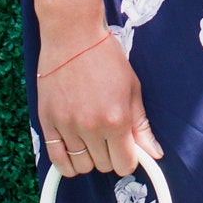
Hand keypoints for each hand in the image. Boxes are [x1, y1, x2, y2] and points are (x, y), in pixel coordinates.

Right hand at [37, 27, 161, 178]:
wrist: (72, 36)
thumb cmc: (106, 58)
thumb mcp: (132, 89)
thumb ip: (141, 126)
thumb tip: (154, 154)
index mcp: (116, 119)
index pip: (125, 164)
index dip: (129, 159)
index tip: (127, 150)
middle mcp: (91, 127)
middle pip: (104, 166)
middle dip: (110, 155)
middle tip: (109, 136)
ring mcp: (66, 126)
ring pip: (81, 166)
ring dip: (89, 158)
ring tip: (91, 139)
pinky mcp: (47, 123)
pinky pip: (57, 160)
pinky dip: (67, 163)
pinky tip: (74, 152)